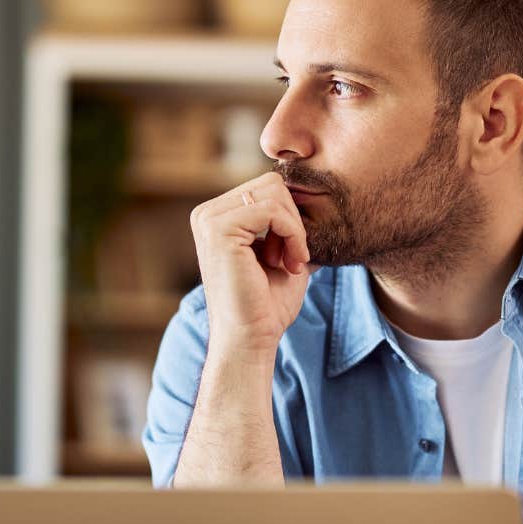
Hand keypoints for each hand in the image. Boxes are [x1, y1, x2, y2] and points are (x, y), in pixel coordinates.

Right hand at [188, 172, 311, 360]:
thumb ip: (289, 225)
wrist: (251, 339)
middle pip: (272, 184)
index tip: (293, 255)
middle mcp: (206, 213)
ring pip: (275, 193)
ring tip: (289, 262)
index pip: (268, 188)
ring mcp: (209, 219)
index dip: (291, 218)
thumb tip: (316, 198)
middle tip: (293, 258)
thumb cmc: (267, 304)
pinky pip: (272, 210)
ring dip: (294, 230)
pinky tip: (290, 264)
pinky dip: (292, 235)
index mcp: (217, 217)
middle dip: (293, 220)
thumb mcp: (282, 254)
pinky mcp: (219, 230)